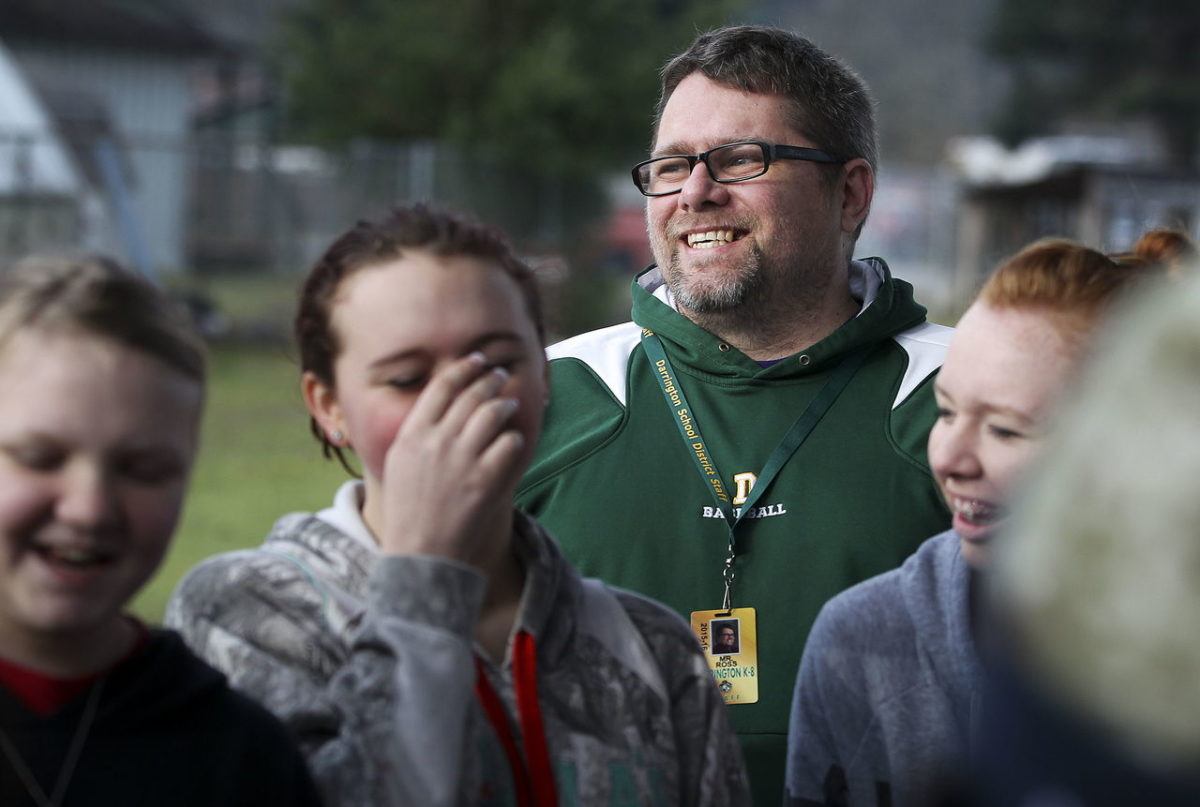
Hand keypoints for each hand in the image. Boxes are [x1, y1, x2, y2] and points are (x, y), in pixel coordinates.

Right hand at [376, 352, 524, 562]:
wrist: (421, 552)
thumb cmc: (407, 510)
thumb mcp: (399, 463)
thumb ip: (417, 433)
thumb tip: (437, 405)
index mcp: (412, 435)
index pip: (441, 387)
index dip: (462, 369)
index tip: (475, 361)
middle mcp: (437, 442)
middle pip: (471, 395)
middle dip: (490, 380)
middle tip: (500, 375)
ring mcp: (462, 460)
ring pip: (493, 414)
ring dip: (504, 404)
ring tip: (509, 403)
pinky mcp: (486, 480)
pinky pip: (508, 443)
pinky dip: (512, 438)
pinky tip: (512, 439)